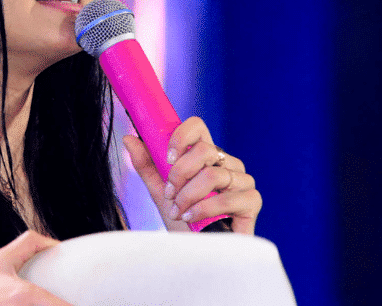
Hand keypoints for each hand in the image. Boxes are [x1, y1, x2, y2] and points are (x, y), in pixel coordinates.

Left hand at [122, 117, 261, 233]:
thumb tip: (129, 138)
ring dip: (188, 196)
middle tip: (170, 195)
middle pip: (205, 150)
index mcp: (207, 156)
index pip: (198, 127)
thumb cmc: (182, 221)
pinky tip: (192, 219)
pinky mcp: (252, 200)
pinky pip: (228, 198)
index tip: (168, 159)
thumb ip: (147, 165)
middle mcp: (227, 163)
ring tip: (179, 211)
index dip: (181, 137)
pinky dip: (204, 209)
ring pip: (212, 175)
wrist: (196, 253)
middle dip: (180, 175)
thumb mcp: (160, 192)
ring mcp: (242, 180)